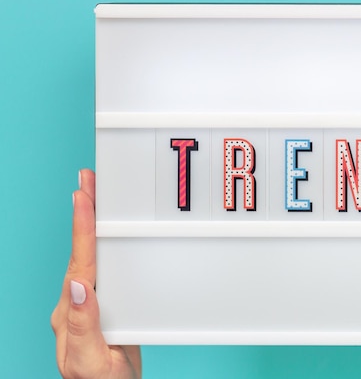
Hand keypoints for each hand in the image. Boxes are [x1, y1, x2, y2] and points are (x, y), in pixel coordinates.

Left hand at [51, 170, 141, 378]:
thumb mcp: (91, 361)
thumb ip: (84, 325)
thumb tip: (78, 285)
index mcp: (72, 313)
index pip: (79, 262)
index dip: (82, 227)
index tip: (83, 196)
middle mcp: (76, 303)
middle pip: (81, 250)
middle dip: (83, 212)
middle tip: (87, 179)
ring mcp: (89, 302)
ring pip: (90, 254)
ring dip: (92, 223)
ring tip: (95, 195)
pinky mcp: (104, 305)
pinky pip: (103, 266)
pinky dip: (104, 242)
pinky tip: (110, 232)